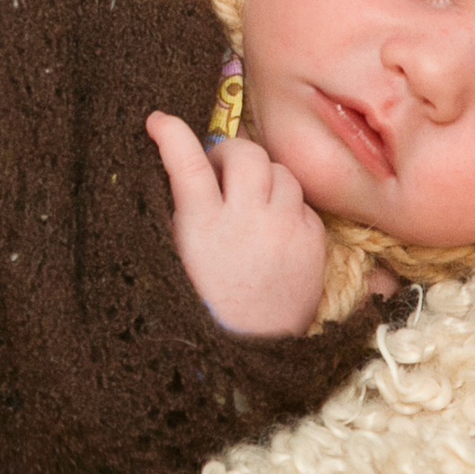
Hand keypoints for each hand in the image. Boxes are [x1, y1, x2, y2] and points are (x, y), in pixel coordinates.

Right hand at [146, 112, 327, 337]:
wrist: (249, 353)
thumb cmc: (202, 305)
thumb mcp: (174, 257)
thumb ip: (178, 211)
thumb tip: (180, 164)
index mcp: (203, 227)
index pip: (188, 162)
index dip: (172, 134)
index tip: (159, 120)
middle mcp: (248, 223)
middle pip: (246, 153)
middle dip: (230, 153)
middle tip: (218, 169)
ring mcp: (286, 231)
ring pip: (281, 172)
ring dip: (262, 178)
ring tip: (249, 201)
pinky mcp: (315, 244)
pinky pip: (303, 204)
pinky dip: (287, 209)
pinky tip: (273, 231)